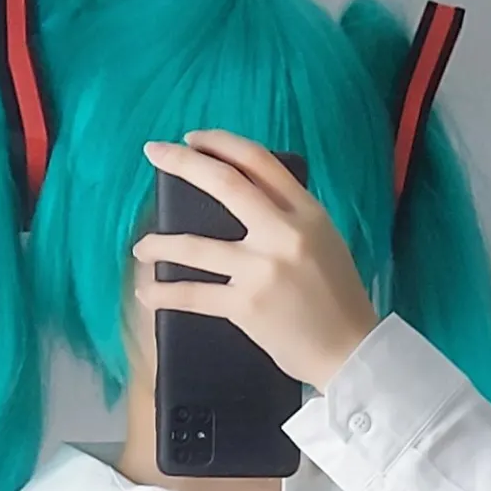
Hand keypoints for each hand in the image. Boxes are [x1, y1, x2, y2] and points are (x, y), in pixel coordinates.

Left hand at [130, 129, 380, 393]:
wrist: (349, 351)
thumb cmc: (338, 299)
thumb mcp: (325, 241)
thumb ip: (290, 218)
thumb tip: (247, 200)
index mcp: (307, 212)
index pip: (258, 161)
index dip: (220, 143)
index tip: (192, 139)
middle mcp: (283, 233)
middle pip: (223, 183)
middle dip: (181, 163)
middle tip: (153, 153)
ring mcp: (262, 269)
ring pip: (195, 245)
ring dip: (159, 244)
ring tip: (141, 248)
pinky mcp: (246, 306)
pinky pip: (194, 295)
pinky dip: (164, 295)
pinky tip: (147, 294)